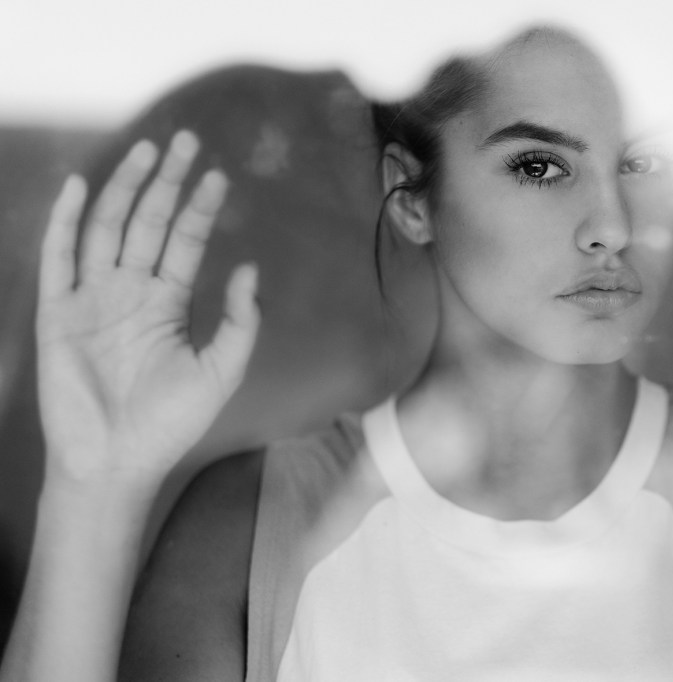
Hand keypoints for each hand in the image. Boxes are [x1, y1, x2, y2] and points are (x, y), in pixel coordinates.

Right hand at [36, 131, 259, 487]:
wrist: (118, 461)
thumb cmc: (170, 423)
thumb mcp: (220, 370)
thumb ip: (239, 321)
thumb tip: (249, 267)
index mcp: (168, 303)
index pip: (186, 241)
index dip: (202, 208)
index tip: (220, 175)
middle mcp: (130, 292)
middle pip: (149, 222)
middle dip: (168, 183)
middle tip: (187, 140)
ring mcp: (93, 299)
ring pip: (108, 228)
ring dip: (125, 188)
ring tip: (149, 151)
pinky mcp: (58, 313)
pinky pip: (58, 258)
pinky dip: (66, 221)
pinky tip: (80, 185)